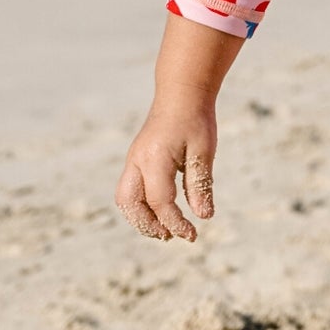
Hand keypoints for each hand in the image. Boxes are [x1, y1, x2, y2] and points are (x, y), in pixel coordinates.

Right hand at [115, 99, 217, 240]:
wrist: (181, 93)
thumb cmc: (196, 119)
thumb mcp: (204, 151)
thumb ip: (201, 184)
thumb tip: (204, 217)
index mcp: (155, 158)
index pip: (160, 201)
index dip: (175, 222)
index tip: (192, 235)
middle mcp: (137, 160)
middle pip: (130, 203)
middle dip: (148, 225)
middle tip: (173, 236)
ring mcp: (133, 159)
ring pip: (125, 198)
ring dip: (142, 218)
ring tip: (165, 229)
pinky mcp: (136, 159)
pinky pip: (130, 189)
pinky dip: (142, 205)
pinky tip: (162, 211)